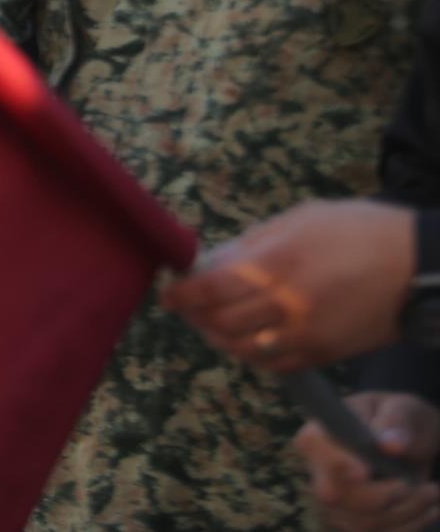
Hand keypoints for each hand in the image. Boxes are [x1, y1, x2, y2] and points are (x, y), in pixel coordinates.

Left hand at [162, 200, 414, 371]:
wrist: (418, 267)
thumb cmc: (358, 231)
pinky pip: (275, 364)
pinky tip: (246, 341)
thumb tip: (214, 262)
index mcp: (277, 264)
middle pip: (222, 323)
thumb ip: (252, 244)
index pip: (211, 288)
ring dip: (220, 339)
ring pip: (244, 349)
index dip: (183, 295)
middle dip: (197, 317)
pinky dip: (252, 355)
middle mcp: (287, 304)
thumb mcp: (299, 219)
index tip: (169, 294)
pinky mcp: (326, 354)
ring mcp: (307, 334)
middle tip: (188, 308)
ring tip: (212, 324)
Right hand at [296, 392, 439, 530]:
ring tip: (433, 493)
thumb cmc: (399, 417)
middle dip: (383, 497)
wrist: (410, 439)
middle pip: (335, 495)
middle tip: (427, 487)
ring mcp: (335, 499)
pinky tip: (428, 509)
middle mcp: (319, 469)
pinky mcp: (354, 520)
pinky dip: (408, 526)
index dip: (336, 462)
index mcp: (321, 433)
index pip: (316, 448)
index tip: (365, 472)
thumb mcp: (402, 409)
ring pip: (361, 522)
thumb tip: (392, 444)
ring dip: (406, 513)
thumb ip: (397, 422)